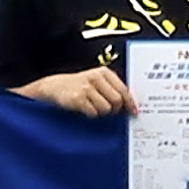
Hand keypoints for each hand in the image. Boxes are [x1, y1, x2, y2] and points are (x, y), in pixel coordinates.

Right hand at [20, 68, 134, 116]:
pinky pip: (93, 113)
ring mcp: (86, 88)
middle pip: (117, 101)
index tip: (134, 112)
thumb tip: (131, 106)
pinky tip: (85, 110)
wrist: (54, 87)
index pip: (123, 89)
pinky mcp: (77, 98)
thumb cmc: (80, 86)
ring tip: (93, 108)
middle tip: (109, 112)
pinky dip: (91, 115)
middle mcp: (96, 77)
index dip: (130, 103)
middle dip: (115, 110)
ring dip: (102, 113)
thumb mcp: (97, 81)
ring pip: (106, 109)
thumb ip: (113, 89)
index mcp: (104, 72)